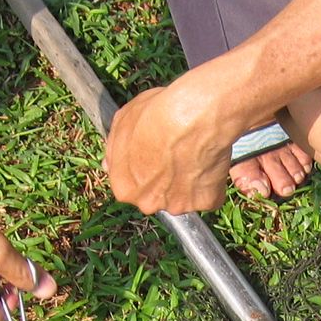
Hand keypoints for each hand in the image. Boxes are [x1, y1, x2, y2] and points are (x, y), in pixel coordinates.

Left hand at [103, 74, 237, 215]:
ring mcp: (178, 205)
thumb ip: (114, 150)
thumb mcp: (123, 122)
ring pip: (182, 196)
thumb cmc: (157, 115)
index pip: (130, 187)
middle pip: (156, 196)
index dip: (142, 169)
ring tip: (193, 154)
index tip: (153, 156)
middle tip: (174, 155)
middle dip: (163, 181)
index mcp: (124, 188)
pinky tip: (209, 160)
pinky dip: (210, 182)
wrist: (195, 116)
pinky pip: (209, 194)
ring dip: (187, 182)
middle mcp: (149, 203)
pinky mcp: (207, 202)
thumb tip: (110, 164)